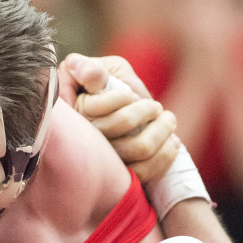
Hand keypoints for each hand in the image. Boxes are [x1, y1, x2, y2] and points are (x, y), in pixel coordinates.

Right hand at [59, 53, 179, 181]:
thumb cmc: (111, 85)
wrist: (125, 112)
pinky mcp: (119, 175)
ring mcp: (101, 160)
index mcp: (71, 110)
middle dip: (145, 110)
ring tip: (167, 119)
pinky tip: (172, 141)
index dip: (119, 99)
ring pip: (137, 148)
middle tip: (154, 106)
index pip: (93, 108)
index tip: (130, 95)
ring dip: (161, 130)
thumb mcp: (102, 70)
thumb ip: (92, 70)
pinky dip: (165, 156)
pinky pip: (143, 172)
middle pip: (119, 124)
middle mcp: (82, 137)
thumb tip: (83, 67)